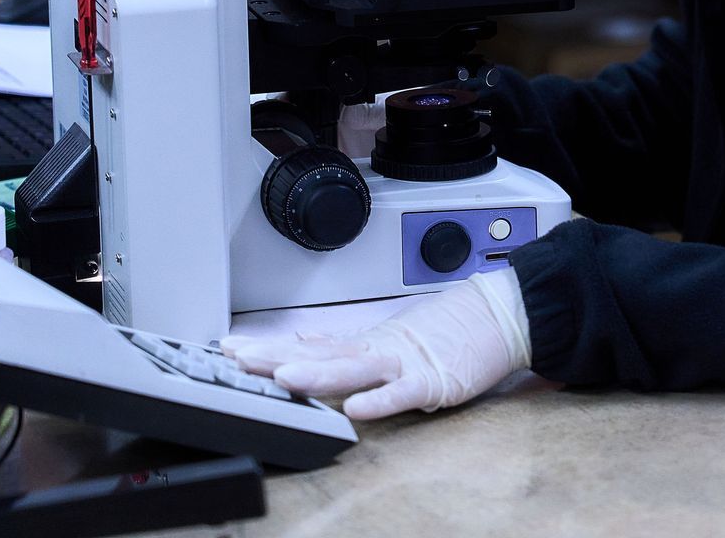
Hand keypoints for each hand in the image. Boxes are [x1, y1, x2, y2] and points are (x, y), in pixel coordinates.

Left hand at [221, 268, 530, 419]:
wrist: (495, 314)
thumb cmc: (445, 329)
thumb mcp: (387, 336)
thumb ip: (344, 344)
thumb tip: (304, 338)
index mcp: (365, 347)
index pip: (308, 349)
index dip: (269, 350)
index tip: (229, 350)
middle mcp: (377, 353)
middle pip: (320, 357)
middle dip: (277, 360)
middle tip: (236, 360)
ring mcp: (404, 365)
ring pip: (354, 370)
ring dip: (317, 375)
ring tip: (282, 378)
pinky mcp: (434, 381)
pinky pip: (402, 393)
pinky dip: (380, 400)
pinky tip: (357, 408)